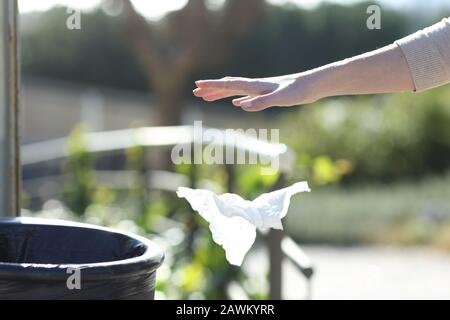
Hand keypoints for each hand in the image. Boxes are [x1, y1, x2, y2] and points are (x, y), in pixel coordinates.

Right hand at [193, 74, 319, 111]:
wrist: (313, 85)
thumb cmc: (298, 91)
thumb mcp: (280, 98)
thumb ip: (262, 102)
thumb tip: (241, 106)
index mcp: (255, 86)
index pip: (229, 85)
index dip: (212, 86)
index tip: (197, 86)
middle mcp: (255, 86)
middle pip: (228, 86)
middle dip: (211, 89)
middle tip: (195, 91)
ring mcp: (261, 90)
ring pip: (236, 91)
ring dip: (221, 94)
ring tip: (208, 97)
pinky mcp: (268, 94)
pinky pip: (248, 96)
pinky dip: (238, 99)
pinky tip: (237, 103)